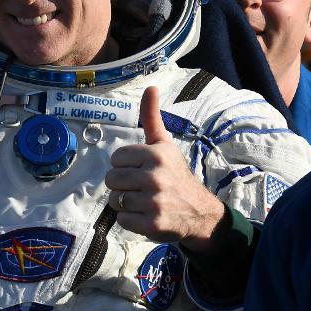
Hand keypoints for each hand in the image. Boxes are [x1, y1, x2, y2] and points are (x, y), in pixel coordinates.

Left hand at [105, 86, 224, 251]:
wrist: (199, 212)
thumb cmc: (176, 174)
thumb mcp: (164, 144)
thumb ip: (151, 117)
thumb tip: (151, 87)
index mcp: (155, 154)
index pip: (116, 158)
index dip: (125, 166)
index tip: (141, 170)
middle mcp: (155, 176)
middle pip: (111, 179)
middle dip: (122, 185)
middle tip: (141, 188)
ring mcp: (154, 201)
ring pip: (115, 200)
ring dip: (125, 203)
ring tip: (144, 202)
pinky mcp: (152, 224)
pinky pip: (122, 220)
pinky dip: (130, 221)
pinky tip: (146, 216)